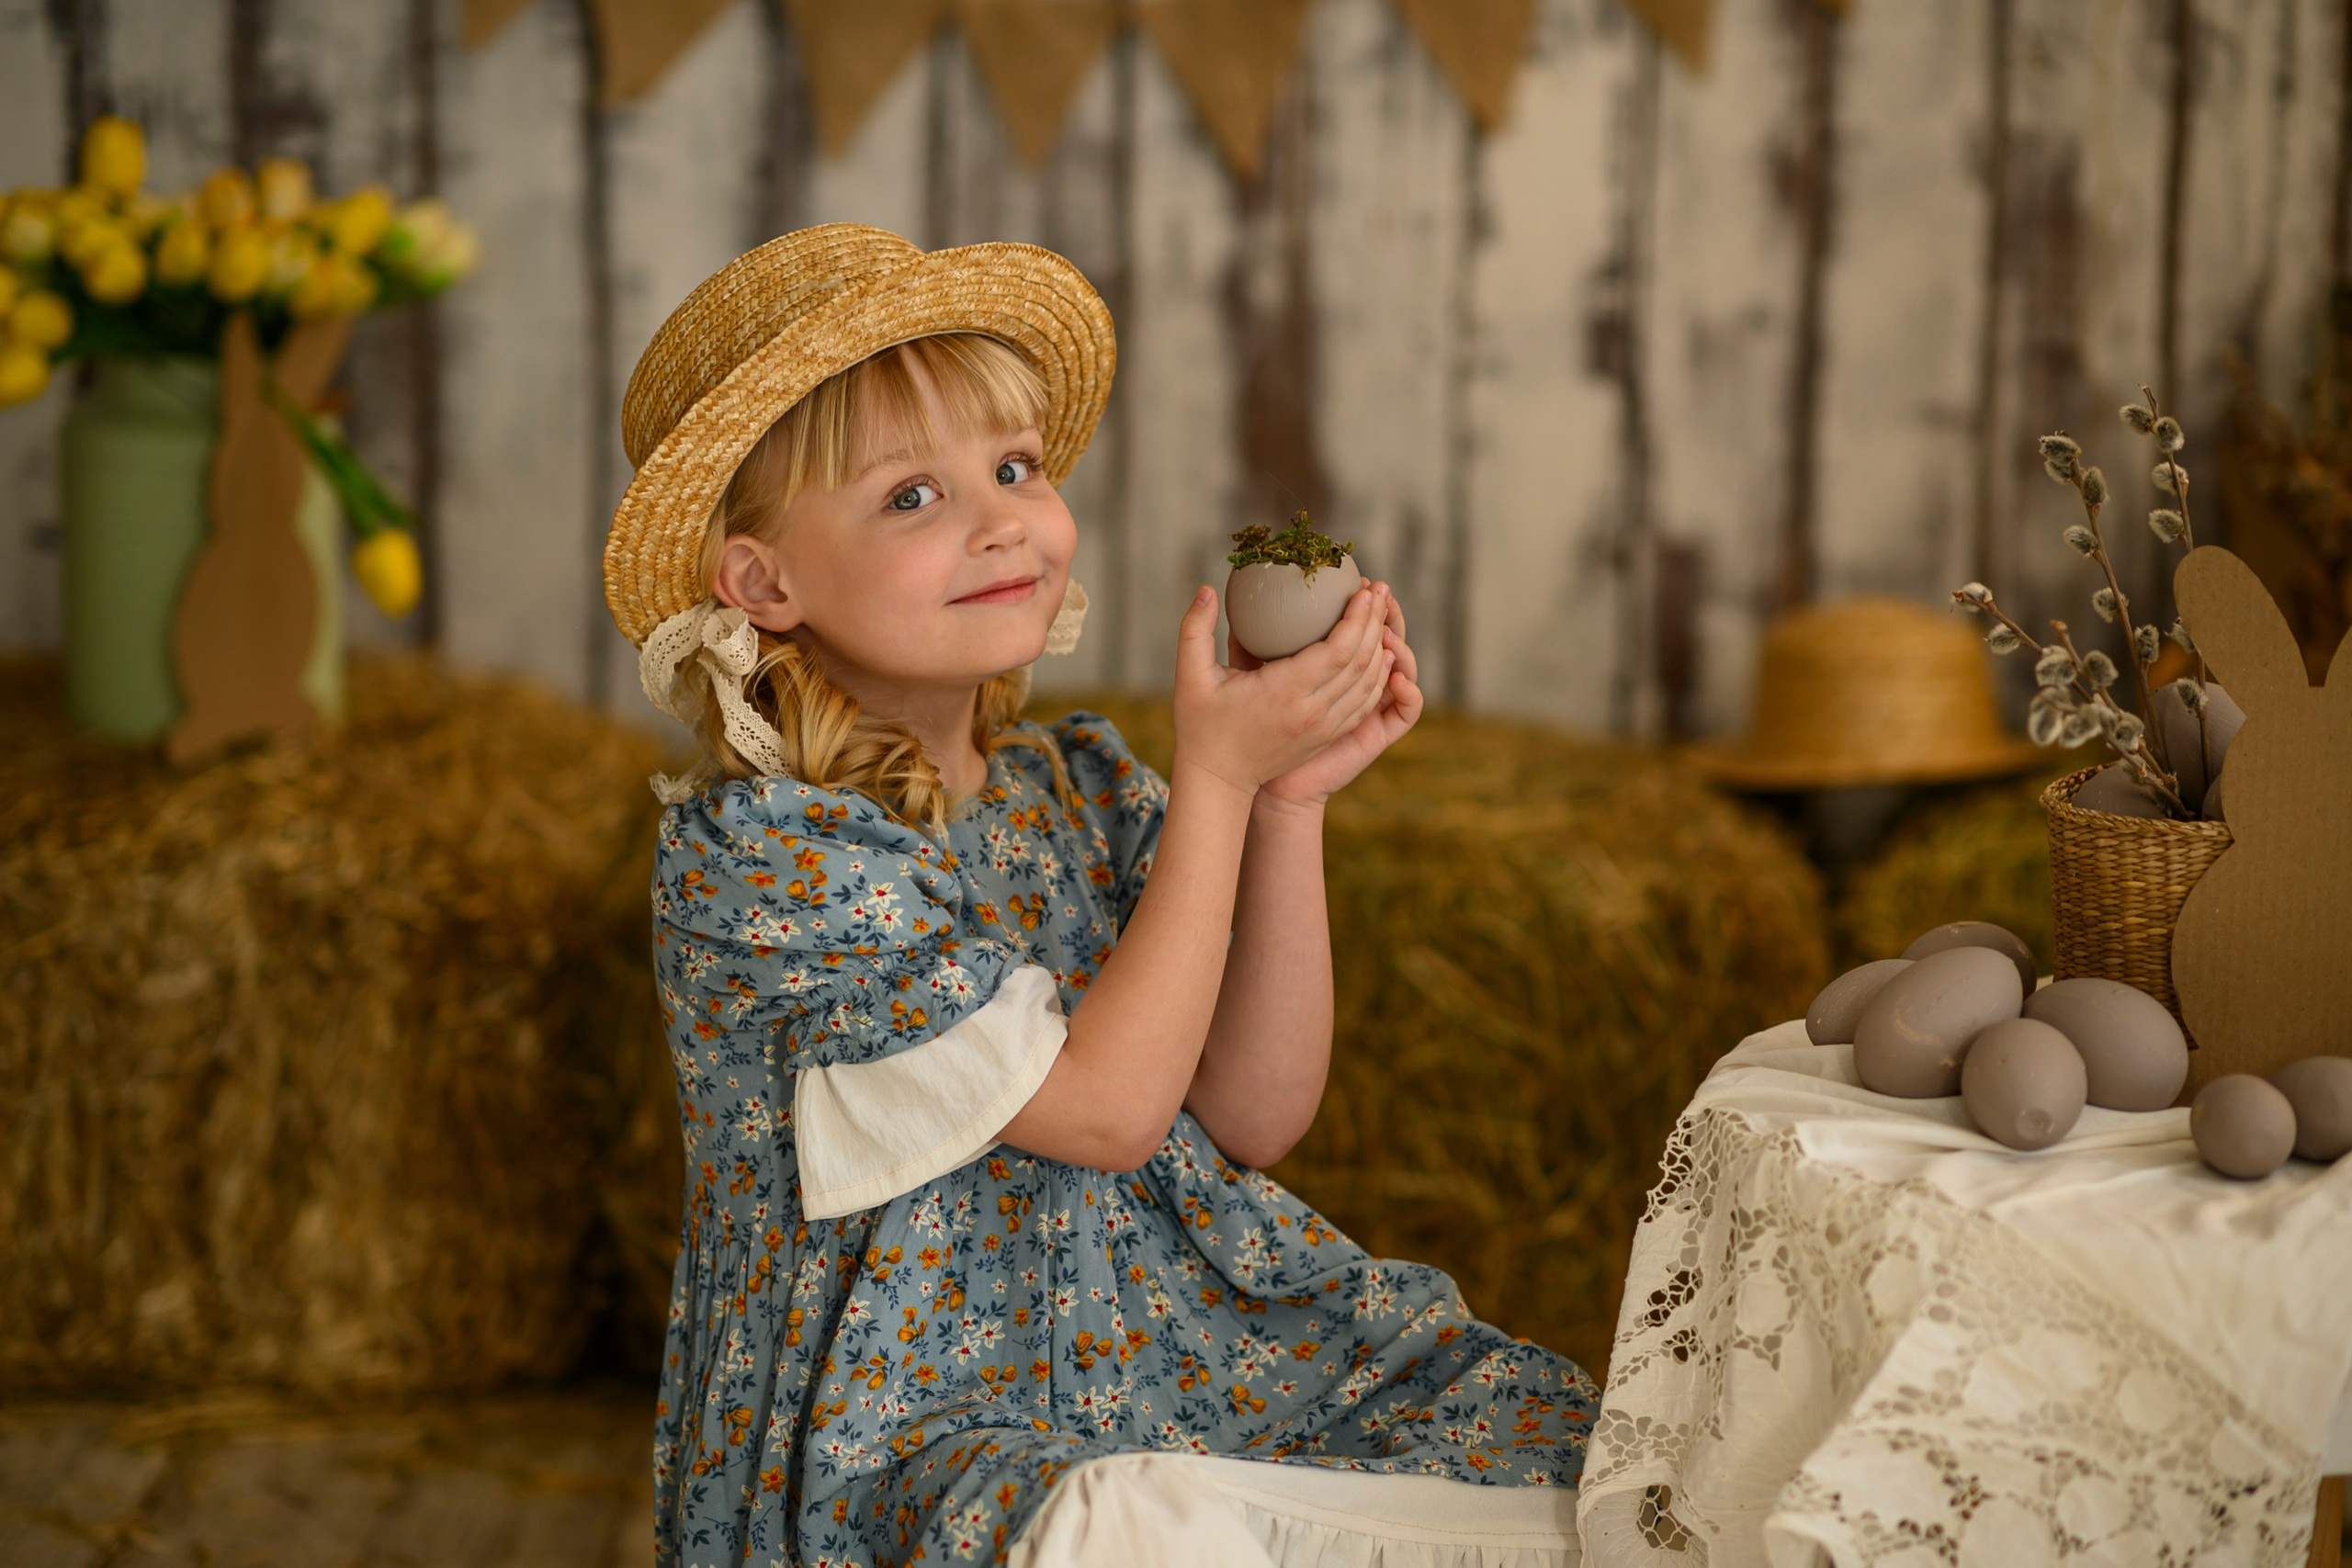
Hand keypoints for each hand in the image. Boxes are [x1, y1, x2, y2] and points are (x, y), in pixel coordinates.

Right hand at [1170, 580, 1395, 800]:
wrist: (1219, 780)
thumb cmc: (1201, 727)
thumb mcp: (1189, 678)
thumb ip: (1195, 630)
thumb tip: (1207, 590)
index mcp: (1284, 693)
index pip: (1338, 651)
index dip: (1358, 618)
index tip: (1364, 590)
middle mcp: (1312, 712)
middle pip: (1361, 662)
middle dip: (1375, 622)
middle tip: (1379, 590)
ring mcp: (1324, 727)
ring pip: (1369, 683)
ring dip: (1381, 647)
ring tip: (1383, 614)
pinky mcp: (1328, 736)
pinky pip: (1364, 703)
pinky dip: (1377, 677)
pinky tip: (1380, 654)